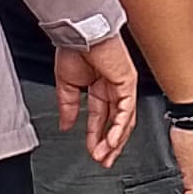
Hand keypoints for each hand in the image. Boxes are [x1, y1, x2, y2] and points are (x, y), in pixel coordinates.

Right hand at [54, 35, 141, 165]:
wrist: (77, 33)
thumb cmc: (73, 49)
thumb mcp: (66, 85)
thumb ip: (68, 107)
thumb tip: (65, 125)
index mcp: (100, 87)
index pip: (101, 118)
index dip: (96, 136)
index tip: (92, 152)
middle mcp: (114, 88)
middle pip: (117, 122)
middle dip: (109, 144)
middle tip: (103, 160)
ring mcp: (123, 86)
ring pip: (124, 120)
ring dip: (114, 141)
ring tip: (105, 156)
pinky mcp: (127, 82)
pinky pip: (126, 110)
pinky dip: (119, 127)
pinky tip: (112, 141)